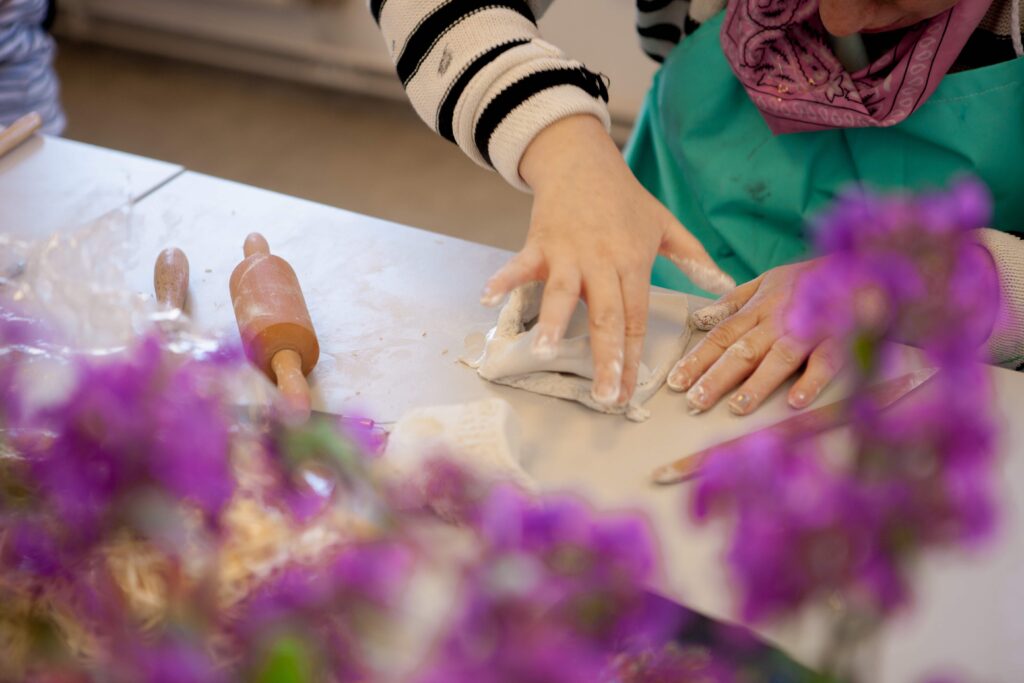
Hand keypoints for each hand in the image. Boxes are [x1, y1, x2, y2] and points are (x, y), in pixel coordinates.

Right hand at [481, 115, 733, 406]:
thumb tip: (724, 286)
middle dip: (605, 357)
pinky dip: (503, 279)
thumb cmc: (625, 198)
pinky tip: (488, 298)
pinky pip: (520, 265)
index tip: (630, 393)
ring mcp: (568, 253)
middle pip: (605, 314)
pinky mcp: (538, 243)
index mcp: (633, 263)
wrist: (582, 158)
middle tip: (605, 395)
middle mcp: (602, 262)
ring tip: (547, 351)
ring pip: (562, 292)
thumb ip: (694, 258)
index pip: (635, 318)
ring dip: (554, 321)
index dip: (633, 357)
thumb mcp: (666, 225)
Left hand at [668, 259, 843, 414]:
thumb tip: (701, 317)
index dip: (697, 359)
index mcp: (759, 308)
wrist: (865, 263)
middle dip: (717, 377)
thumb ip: (734, 300)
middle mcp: (779, 320)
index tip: (675, 381)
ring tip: (737, 406)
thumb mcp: (768, 279)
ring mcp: (810, 329)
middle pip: (743, 350)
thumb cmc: (811, 278)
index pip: (721, 336)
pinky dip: (811, 380)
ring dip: (757, 383)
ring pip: (779, 358)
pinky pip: (825, 361)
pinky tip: (796, 401)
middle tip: (695, 401)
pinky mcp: (841, 337)